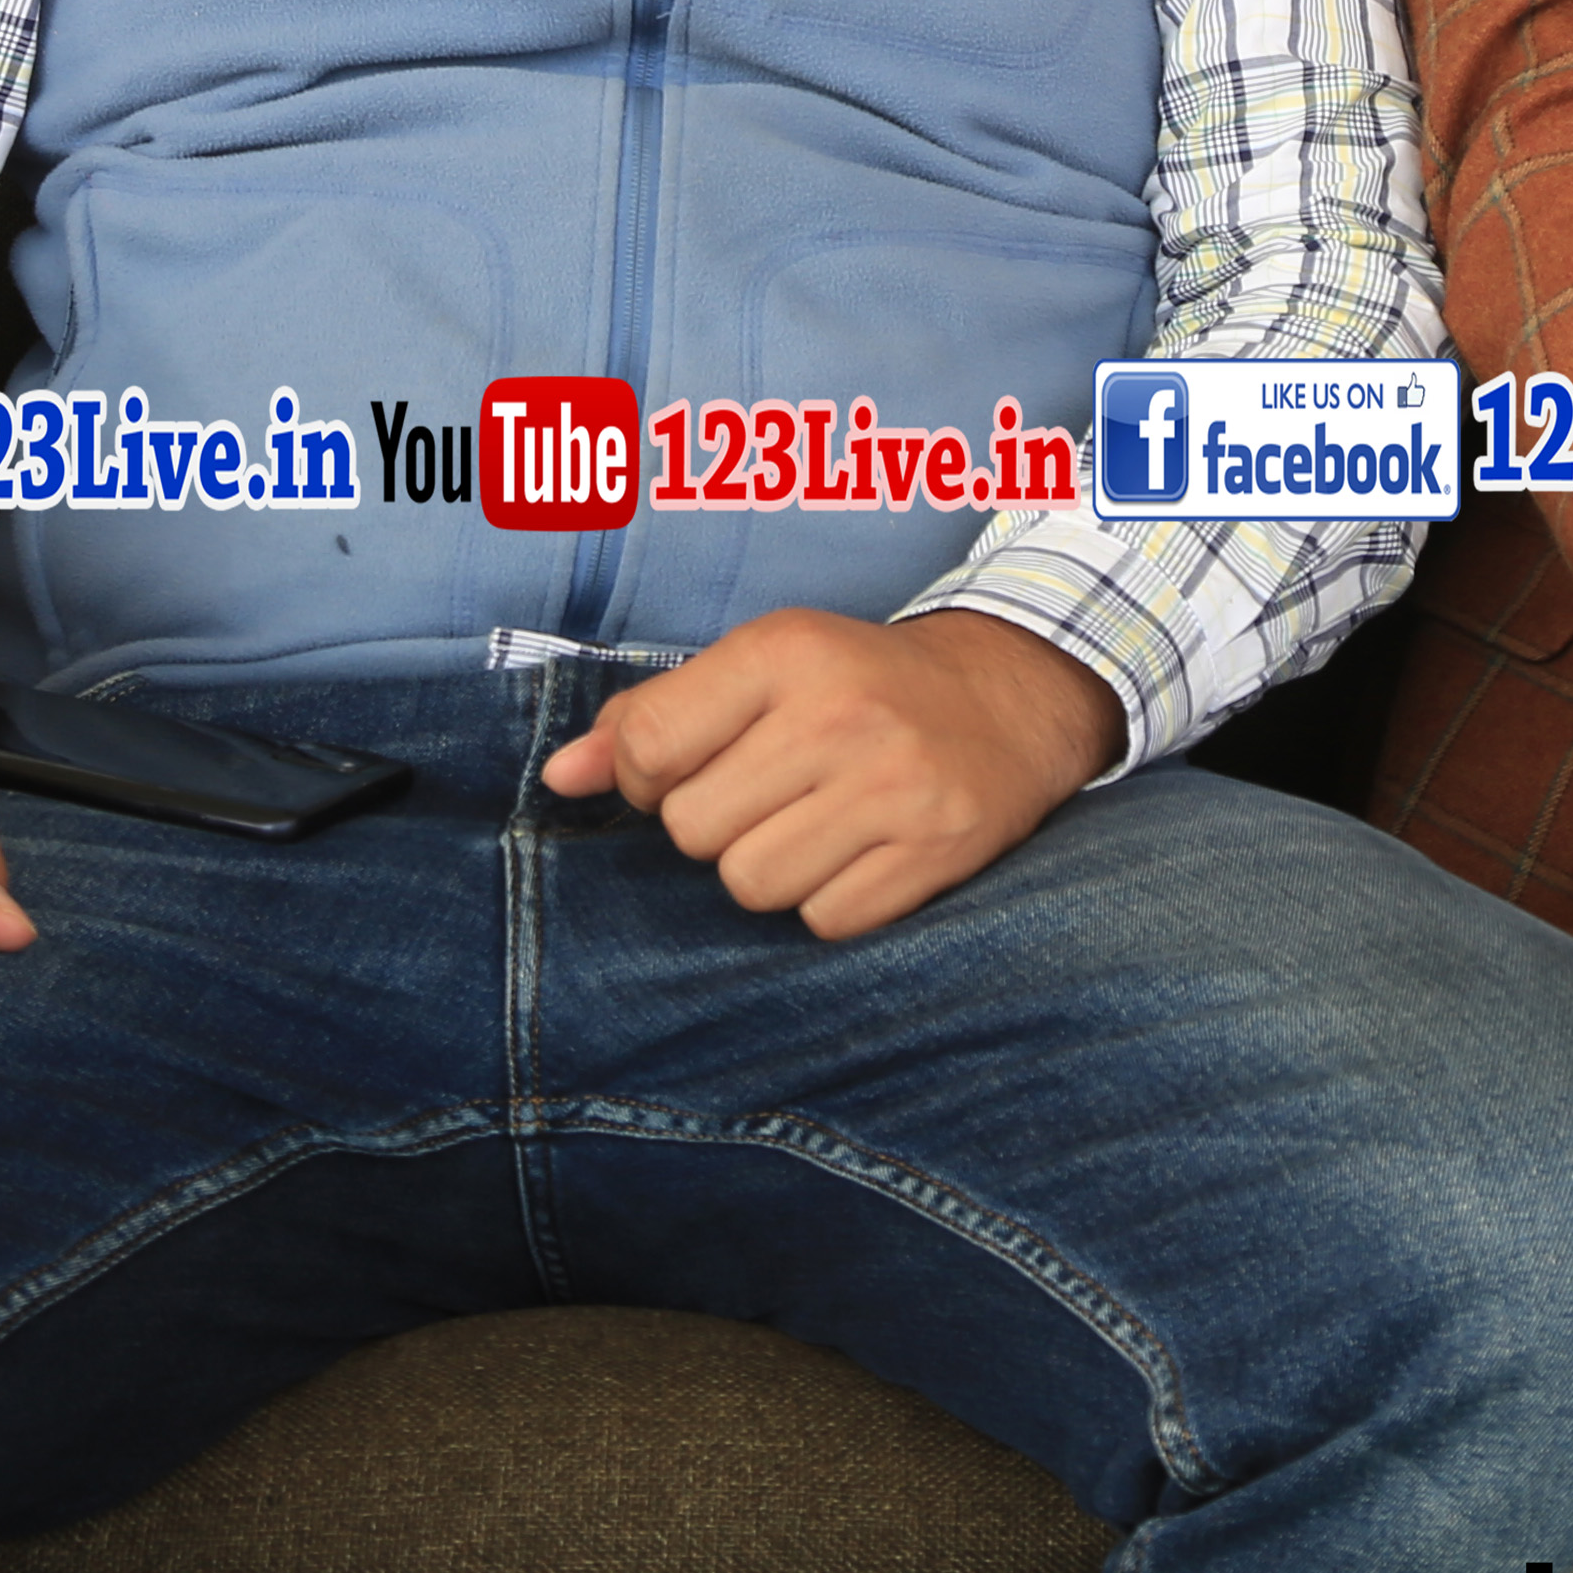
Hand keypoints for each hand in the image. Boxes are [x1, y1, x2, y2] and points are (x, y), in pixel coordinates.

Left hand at [539, 605, 1115, 936]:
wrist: (1012, 697)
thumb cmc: (863, 683)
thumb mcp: (762, 665)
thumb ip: (654, 716)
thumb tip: (560, 777)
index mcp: (784, 652)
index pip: (649, 745)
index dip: (644, 777)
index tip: (683, 769)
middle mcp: (839, 716)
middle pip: (693, 830)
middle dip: (713, 825)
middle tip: (764, 794)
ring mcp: (894, 788)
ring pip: (751, 885)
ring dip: (766, 868)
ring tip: (809, 825)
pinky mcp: (935, 852)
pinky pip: (824, 920)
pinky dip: (827, 900)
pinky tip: (857, 852)